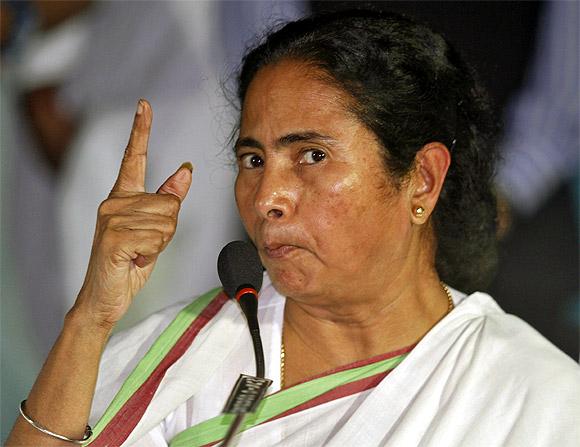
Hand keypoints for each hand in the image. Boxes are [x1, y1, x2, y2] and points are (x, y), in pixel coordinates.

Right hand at [72, 100, 191, 329]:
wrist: (106, 296)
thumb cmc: (130, 261)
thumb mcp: (154, 229)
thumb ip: (167, 199)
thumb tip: (186, 170)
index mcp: (122, 197)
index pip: (134, 158)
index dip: (141, 130)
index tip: (144, 105)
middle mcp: (114, 203)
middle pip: (169, 204)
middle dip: (167, 231)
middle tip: (145, 246)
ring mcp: (111, 219)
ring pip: (167, 222)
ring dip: (160, 244)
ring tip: (138, 253)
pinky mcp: (114, 237)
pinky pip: (157, 239)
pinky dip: (152, 255)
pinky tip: (133, 260)